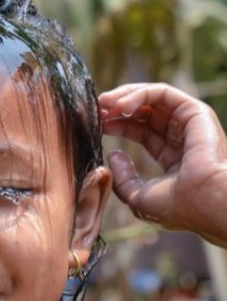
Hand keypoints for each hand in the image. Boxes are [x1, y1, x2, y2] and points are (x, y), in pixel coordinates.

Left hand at [100, 83, 226, 245]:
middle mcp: (183, 138)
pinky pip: (163, 93)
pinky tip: (120, 106)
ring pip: (153, 98)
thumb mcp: (138, 198)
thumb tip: (114, 155)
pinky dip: (139, 94)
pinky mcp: (195, 112)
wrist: (204, 203)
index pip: (141, 132)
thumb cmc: (177, 206)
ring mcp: (190, 124)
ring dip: (124, 96)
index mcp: (174, 157)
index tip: (96, 125)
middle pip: (145, 112)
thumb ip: (123, 179)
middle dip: (116, 108)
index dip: (117, 125)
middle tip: (95, 109)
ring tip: (103, 103)